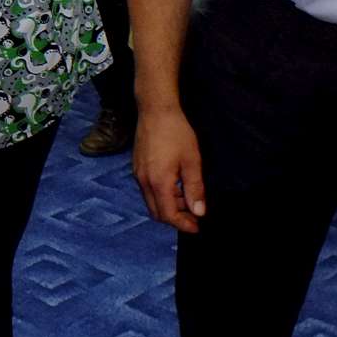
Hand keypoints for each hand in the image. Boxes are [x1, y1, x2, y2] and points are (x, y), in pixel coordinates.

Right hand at [133, 106, 205, 232]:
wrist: (155, 110)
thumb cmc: (176, 133)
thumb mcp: (192, 161)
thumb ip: (195, 189)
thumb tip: (199, 211)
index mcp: (158, 182)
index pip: (168, 215)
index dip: (183, 224)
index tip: (197, 226)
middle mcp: (144, 182)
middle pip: (157, 212)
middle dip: (175, 219)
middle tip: (193, 217)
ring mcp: (138, 174)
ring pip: (152, 202)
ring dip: (169, 206)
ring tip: (187, 200)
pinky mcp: (137, 167)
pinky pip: (147, 190)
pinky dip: (161, 195)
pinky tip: (175, 186)